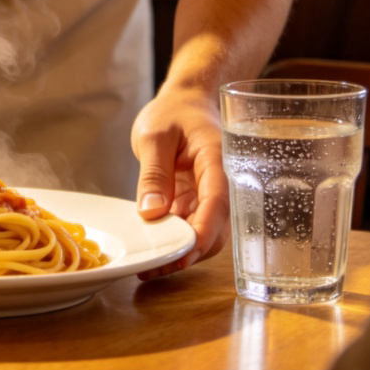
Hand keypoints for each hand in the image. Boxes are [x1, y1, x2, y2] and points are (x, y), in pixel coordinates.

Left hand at [131, 83, 229, 276]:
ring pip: (204, 235)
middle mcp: (220, 183)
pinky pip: (188, 227)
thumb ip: (154, 172)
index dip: (203, 231)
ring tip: (150, 266)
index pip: (217, 202)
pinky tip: (152, 250)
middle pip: (216, 228)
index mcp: (217, 161)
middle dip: (190, 252)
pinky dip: (173, 241)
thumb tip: (152, 212)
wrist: (186, 102)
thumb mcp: (154, 135)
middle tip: (156, 267)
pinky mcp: (196, 202)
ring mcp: (208, 195)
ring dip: (180, 252)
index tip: (184, 251)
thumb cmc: (174, 111)